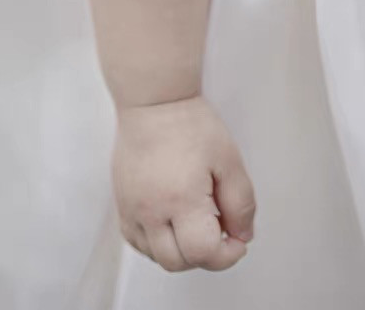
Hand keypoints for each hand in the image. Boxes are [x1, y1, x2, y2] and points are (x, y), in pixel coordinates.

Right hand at [111, 93, 256, 271]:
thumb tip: (242, 234)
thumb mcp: (229, 159)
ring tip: (195, 221)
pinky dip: (157, 243)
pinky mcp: (122, 204)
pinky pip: (137, 242)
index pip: (204, 253)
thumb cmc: (188, 123)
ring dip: (180, 251)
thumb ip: (241, 203)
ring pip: (156, 256)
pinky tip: (172, 222)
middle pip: (178, 262)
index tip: (237, 239)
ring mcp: (132, 209)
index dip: (228, 254)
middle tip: (219, 230)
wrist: (153, 102)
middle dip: (205, 255)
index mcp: (181, 199)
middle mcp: (151, 211)